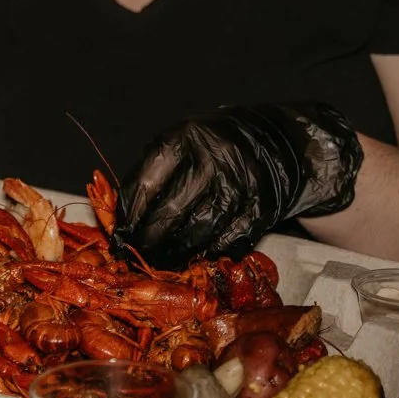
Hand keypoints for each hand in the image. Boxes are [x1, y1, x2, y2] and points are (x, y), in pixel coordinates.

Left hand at [111, 103, 362, 267]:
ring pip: (198, 233)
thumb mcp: (184, 141)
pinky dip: (207, 254)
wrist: (279, 144)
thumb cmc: (218, 145)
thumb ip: (156, 171)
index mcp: (186, 137)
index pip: (147, 181)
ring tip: (158, 260)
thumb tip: (123, 214)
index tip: (119, 231)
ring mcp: (240, 187)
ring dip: (174, 253)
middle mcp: (214, 160)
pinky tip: (193, 257)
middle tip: (134, 253)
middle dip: (147, 239)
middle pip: (170, 212)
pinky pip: (227, 243)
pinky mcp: (260, 211)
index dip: (129, 212)